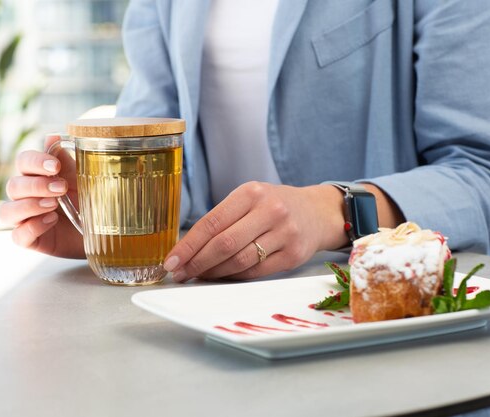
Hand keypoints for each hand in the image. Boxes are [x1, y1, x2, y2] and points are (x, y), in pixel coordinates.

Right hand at [0, 135, 84, 257]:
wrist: (106, 228)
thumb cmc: (91, 198)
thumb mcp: (82, 175)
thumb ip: (66, 157)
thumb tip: (53, 134)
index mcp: (38, 175)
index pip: (23, 162)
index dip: (35, 162)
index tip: (55, 167)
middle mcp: (27, 196)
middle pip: (13, 185)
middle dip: (36, 185)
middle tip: (62, 189)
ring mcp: (26, 219)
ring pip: (7, 211)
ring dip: (28, 206)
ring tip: (53, 204)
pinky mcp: (31, 240)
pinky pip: (17, 235)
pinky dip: (32, 227)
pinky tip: (52, 221)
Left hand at [163, 182, 347, 281]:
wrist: (317, 212)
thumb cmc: (274, 206)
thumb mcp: (250, 199)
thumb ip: (223, 219)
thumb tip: (188, 250)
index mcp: (251, 193)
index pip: (212, 222)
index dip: (188, 245)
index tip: (171, 261)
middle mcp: (270, 210)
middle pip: (224, 245)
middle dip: (197, 263)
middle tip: (181, 274)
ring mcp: (284, 234)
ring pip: (239, 262)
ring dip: (214, 273)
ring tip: (200, 275)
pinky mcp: (293, 255)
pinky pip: (255, 272)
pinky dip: (235, 276)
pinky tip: (224, 275)